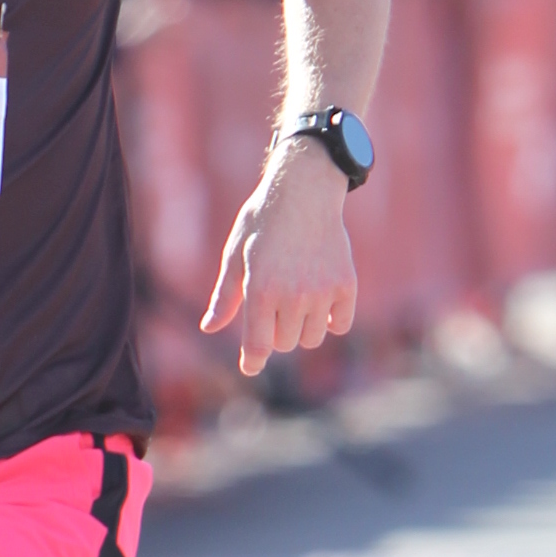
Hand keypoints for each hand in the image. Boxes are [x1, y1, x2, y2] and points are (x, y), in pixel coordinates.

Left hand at [200, 139, 357, 373]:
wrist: (304, 190)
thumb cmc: (262, 222)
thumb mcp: (235, 254)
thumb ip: (225, 296)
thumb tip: (209, 328)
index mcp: (261, 290)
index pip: (258, 346)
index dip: (252, 362)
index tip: (250, 366)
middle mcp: (293, 295)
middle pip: (285, 344)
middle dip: (275, 333)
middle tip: (274, 306)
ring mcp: (322, 291)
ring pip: (312, 338)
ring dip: (302, 328)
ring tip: (296, 303)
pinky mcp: (346, 284)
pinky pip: (341, 324)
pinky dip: (332, 321)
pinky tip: (322, 305)